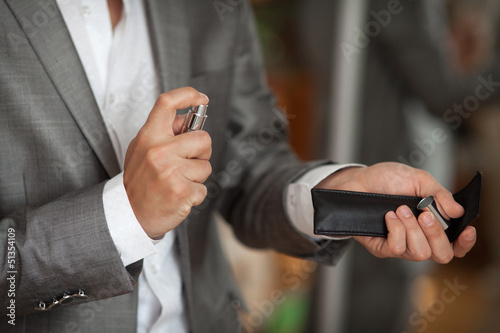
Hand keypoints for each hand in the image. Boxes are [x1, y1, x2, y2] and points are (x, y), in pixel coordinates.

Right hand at [123, 87, 211, 238]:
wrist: (129, 216)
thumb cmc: (139, 182)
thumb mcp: (141, 150)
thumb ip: (162, 133)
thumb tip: (186, 119)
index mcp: (149, 137)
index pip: (167, 103)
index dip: (188, 94)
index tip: (201, 98)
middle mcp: (159, 151)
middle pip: (203, 139)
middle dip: (202, 153)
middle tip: (186, 164)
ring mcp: (171, 172)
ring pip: (206, 166)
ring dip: (197, 177)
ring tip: (177, 183)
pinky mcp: (181, 192)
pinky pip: (203, 188)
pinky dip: (195, 195)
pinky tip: (178, 197)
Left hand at [315, 162, 476, 262]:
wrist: (357, 181)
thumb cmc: (386, 180)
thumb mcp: (417, 178)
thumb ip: (439, 194)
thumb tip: (457, 211)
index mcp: (431, 223)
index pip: (455, 244)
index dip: (464, 243)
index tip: (467, 230)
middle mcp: (418, 237)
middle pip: (442, 254)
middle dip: (436, 234)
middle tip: (424, 215)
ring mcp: (400, 244)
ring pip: (420, 254)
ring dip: (412, 230)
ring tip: (401, 209)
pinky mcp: (381, 247)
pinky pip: (397, 249)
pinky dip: (396, 230)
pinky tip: (389, 216)